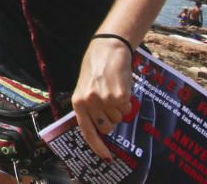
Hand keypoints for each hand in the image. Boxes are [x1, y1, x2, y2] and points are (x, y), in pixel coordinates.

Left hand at [71, 37, 133, 159]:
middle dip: (110, 120)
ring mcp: (105, 101)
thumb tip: (99, 127)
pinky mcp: (120, 97)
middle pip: (106, 127)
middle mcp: (90, 103)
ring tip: (113, 90)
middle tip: (109, 104)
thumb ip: (89, 106)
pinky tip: (121, 88)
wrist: (108, 49)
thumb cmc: (96, 67)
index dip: (97, 146)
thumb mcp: (85, 87)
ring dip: (119, 109)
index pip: (87, 130)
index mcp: (78, 102)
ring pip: (119, 118)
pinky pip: (127, 109)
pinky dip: (127, 102)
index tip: (106, 157)